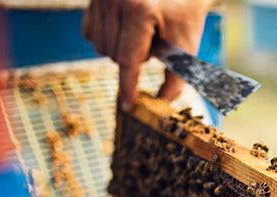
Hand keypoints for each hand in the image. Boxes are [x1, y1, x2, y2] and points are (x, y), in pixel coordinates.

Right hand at [82, 0, 211, 109]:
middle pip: (113, 55)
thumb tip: (162, 103)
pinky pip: (90, 33)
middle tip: (153, 42)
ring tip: (141, 33)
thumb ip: (176, 77)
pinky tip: (124, 27)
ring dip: (120, 49)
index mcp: (139, 10)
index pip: (128, 59)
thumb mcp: (186, 42)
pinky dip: (107, 37)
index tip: (129, 105)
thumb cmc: (184, 10)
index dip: (128, 86)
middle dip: (134, 58)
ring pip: (100, 47)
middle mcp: (115, 0)